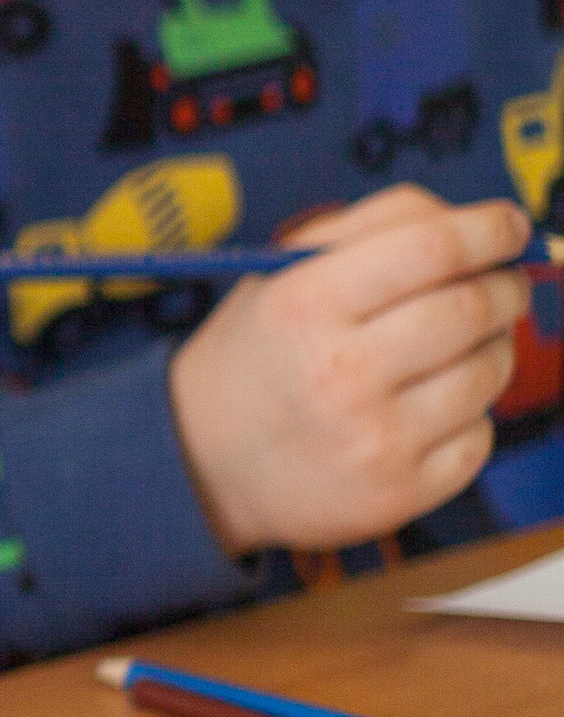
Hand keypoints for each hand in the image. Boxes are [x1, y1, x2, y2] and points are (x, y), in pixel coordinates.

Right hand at [167, 187, 531, 555]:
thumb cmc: (261, 352)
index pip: (431, 248)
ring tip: (464, 343)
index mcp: (306, 303)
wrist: (205, 463)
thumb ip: (370, 227)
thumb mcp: (282, 271)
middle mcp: (341, 372)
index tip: (511, 225)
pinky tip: (434, 404)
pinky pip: (481, 436)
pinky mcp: (400, 493)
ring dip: (496, 346)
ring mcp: (375, 439)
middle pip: (472, 308)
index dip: (489, 229)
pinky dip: (473, 412)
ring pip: (488, 372)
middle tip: (505, 281)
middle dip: (507, 285)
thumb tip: (478, 224)